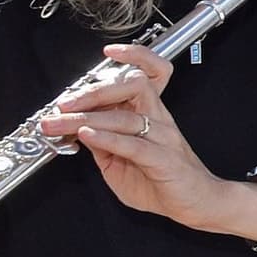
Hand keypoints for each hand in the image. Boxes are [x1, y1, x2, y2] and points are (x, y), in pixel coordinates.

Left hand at [38, 45, 238, 234]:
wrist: (196, 204)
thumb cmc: (162, 181)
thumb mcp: (120, 162)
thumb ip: (101, 144)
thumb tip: (76, 128)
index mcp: (152, 115)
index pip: (148, 74)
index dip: (134, 57)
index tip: (109, 53)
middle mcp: (160, 120)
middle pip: (133, 87)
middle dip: (94, 91)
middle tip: (63, 103)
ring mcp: (163, 139)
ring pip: (125, 116)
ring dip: (87, 118)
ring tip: (59, 123)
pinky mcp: (163, 160)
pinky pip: (133, 144)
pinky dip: (106, 138)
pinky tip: (86, 136)